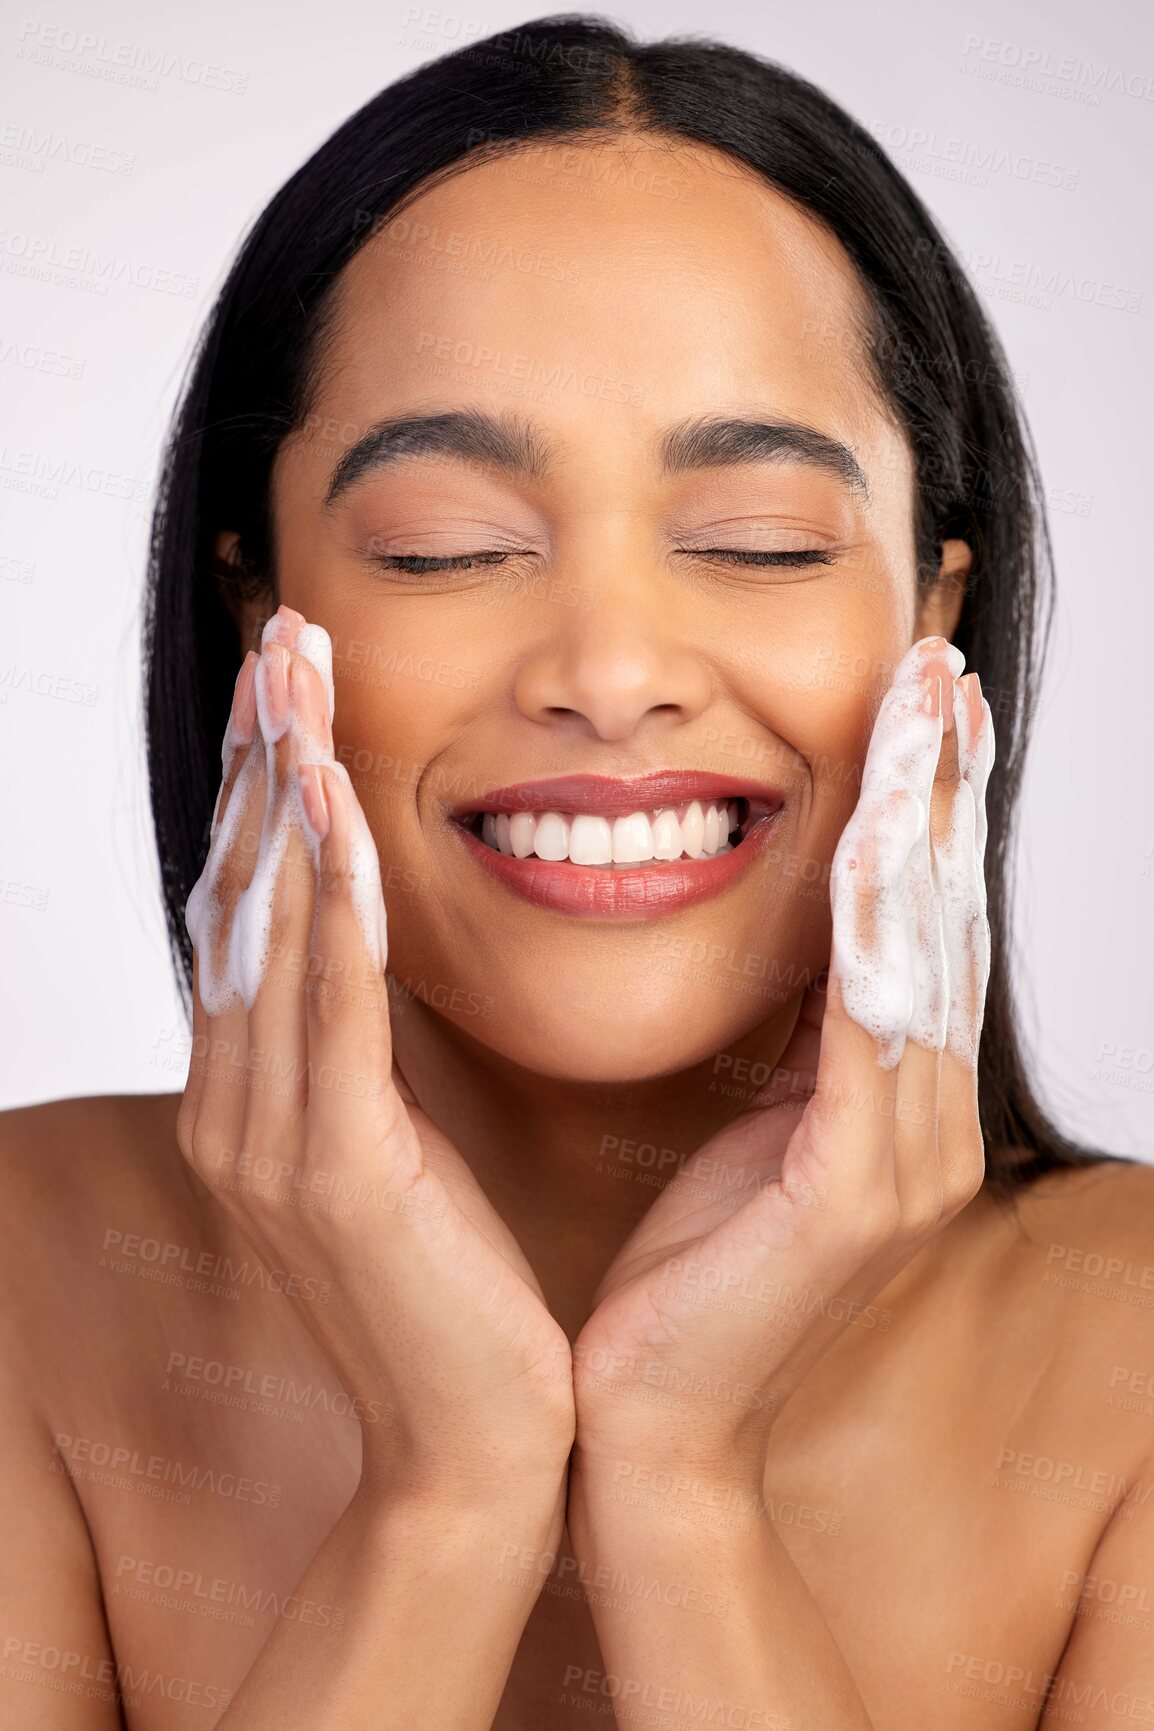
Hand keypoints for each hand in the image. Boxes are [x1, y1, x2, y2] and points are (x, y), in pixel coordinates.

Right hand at [178, 604, 573, 1510]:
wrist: (472, 1451)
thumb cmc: (456, 1296)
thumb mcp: (400, 1151)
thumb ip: (367, 1056)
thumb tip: (377, 957)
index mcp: (257, 1102)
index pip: (254, 914)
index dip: (267, 790)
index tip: (295, 686)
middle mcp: (238, 1108)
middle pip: (241, 897)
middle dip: (262, 758)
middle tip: (284, 638)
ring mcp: (270, 1139)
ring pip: (270, 930)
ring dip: (283, 792)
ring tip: (298, 678)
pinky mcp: (331, 1172)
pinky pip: (327, 1006)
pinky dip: (325, 900)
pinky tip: (330, 806)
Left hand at [570, 636, 994, 1484]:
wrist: (648, 1420)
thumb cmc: (685, 1272)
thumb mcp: (750, 1128)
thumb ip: (797, 1041)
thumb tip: (801, 938)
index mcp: (899, 1104)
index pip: (922, 927)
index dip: (927, 811)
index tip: (922, 703)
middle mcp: (929, 1122)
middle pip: (944, 919)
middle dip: (944, 787)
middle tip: (943, 668)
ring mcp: (908, 1161)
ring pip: (924, 955)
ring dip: (921, 824)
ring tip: (925, 711)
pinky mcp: (857, 1197)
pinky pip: (870, 1036)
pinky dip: (872, 933)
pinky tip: (870, 848)